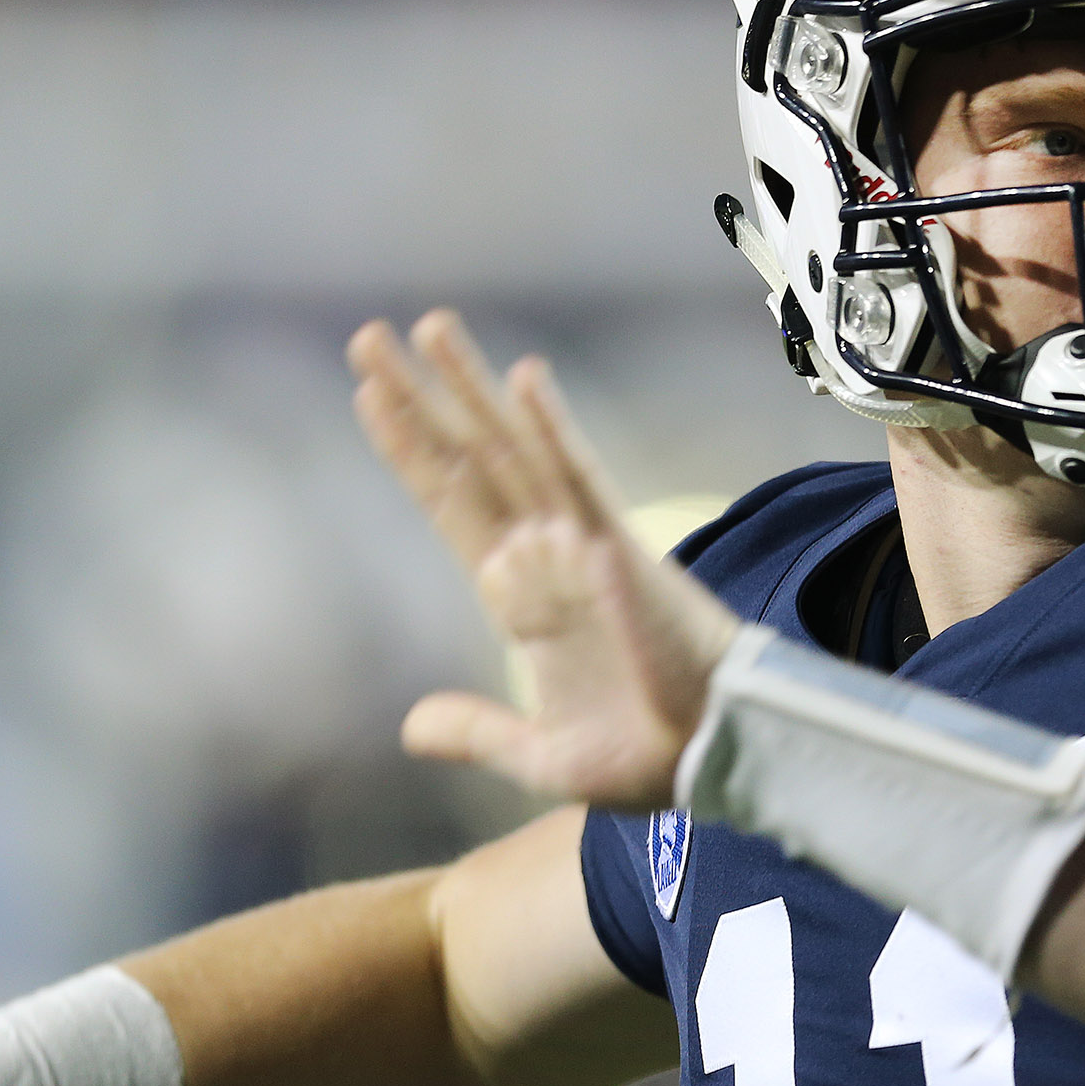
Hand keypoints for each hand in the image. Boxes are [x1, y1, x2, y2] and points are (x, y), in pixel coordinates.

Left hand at [348, 308, 744, 809]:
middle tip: (367, 336)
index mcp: (521, 597)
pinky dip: (553, 428)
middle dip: (419, 397)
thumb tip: (411, 727)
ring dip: (469, 388)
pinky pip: (582, 478)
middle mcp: (544, 555)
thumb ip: (478, 734)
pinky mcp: (622, 549)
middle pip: (469, 457)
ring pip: (515, 448)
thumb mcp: (542, 756)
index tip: (367, 395)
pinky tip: (525, 378)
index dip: (408, 451)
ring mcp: (580, 544)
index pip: (451, 505)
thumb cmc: (648, 757)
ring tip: (425, 326)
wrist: (718, 759)